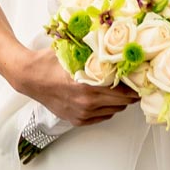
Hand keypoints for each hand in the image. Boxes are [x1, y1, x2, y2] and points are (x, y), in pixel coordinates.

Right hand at [19, 46, 139, 128]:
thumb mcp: (75, 53)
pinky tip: (104, 98)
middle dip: (130, 93)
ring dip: (118, 102)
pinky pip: (102, 117)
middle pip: (122, 103)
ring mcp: (82, 114)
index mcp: (88, 87)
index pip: (123, 91)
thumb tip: (117, 48)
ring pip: (114, 111)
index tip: (140, 79)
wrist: (29, 77)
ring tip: (118, 89)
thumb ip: (96, 53)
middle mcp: (86, 104)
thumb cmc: (49, 63)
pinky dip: (107, 109)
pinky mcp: (77, 121)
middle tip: (133, 83)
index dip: (135, 85)